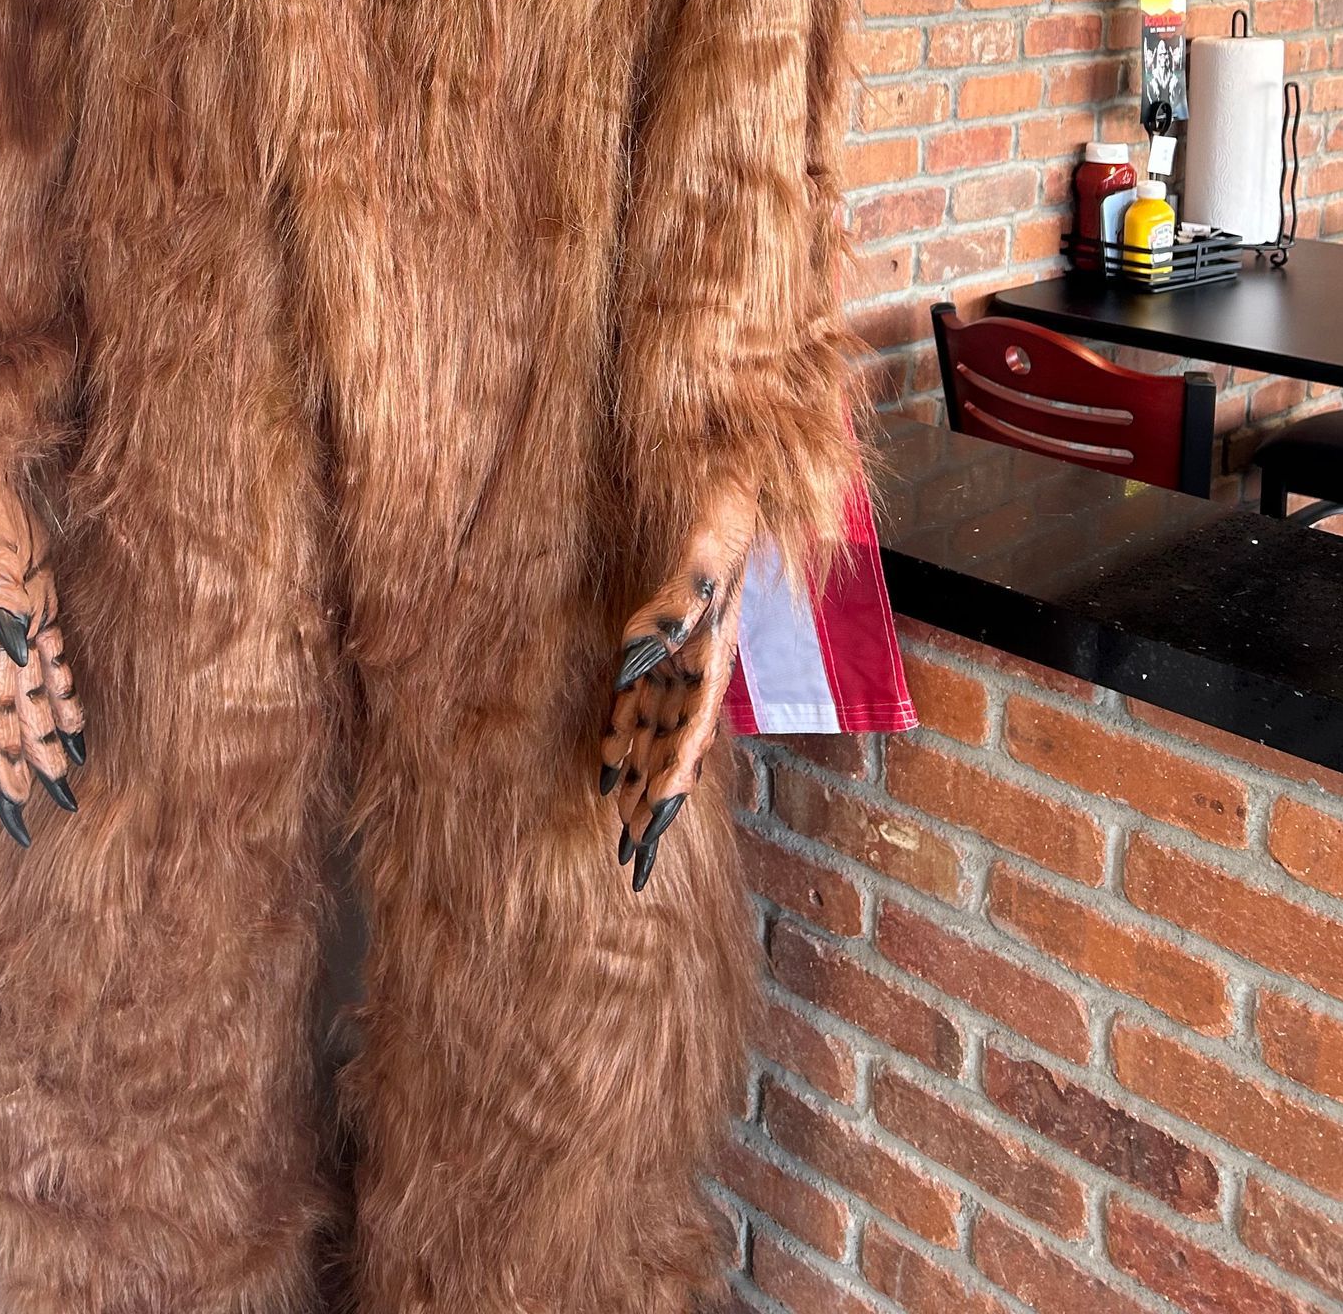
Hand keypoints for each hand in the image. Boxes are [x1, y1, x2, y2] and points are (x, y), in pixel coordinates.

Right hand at [0, 449, 85, 848]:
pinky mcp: (39, 603)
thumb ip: (1, 600)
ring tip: (65, 781)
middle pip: (7, 720)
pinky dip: (64, 698)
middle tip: (48, 814)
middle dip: (23, 768)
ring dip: (47, 740)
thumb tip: (21, 650)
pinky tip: (77, 724)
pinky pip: (52, 665)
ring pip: (32, 698)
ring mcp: (17, 623)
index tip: (6, 811)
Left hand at [600, 483, 754, 890]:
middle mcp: (700, 670)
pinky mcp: (665, 640)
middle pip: (674, 749)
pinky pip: (642, 697)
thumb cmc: (723, 515)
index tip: (649, 828)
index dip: (669, 783)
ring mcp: (683, 659)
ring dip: (638, 779)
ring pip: (656, 731)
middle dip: (654, 804)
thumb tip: (627, 664)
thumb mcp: (700, 558)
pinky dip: (624, 732)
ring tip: (618, 829)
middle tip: (631, 861)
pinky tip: (607, 761)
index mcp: (714, 660)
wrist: (735, 481)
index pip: (689, 737)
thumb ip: (669, 613)